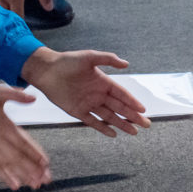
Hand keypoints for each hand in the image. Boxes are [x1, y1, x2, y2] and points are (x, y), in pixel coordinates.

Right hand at [0, 83, 51, 189]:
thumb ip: (17, 95)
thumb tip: (34, 97)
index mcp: (5, 126)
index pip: (24, 143)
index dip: (36, 154)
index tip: (46, 163)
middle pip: (19, 158)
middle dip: (33, 170)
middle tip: (46, 180)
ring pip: (9, 166)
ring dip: (22, 176)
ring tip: (34, 185)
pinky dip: (4, 177)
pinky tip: (14, 185)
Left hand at [21, 48, 150, 137]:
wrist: (46, 70)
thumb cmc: (67, 61)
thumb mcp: (90, 57)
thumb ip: (108, 59)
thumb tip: (126, 63)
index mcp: (103, 82)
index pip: (122, 94)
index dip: (132, 102)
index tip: (143, 110)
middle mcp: (98, 94)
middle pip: (119, 108)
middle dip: (133, 116)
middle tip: (146, 124)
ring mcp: (88, 104)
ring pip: (109, 116)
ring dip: (122, 124)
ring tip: (134, 132)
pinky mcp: (77, 111)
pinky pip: (93, 122)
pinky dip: (103, 128)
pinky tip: (113, 134)